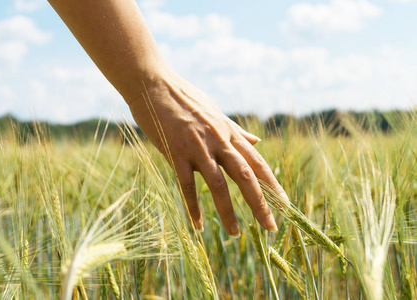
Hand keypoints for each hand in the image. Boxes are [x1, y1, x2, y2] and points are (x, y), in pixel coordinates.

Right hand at [127, 66, 287, 236]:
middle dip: (260, 203)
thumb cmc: (184, 97)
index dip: (272, 184)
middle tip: (270, 227)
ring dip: (228, 211)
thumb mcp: (216, 111)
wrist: (153, 84)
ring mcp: (197, 146)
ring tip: (235, 233)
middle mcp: (218, 140)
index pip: (257, 162)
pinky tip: (198, 226)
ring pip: (218, 184)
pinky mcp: (175, 152)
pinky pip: (186, 184)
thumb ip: (236, 129)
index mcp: (229, 132)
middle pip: (245, 176)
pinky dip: (193, 206)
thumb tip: (257, 139)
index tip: (284, 204)